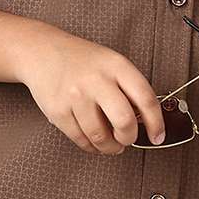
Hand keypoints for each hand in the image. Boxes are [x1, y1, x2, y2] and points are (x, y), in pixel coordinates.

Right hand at [19, 24, 166, 153]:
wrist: (41, 51)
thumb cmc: (81, 59)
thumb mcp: (111, 62)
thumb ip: (128, 87)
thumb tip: (145, 120)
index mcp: (116, 65)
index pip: (145, 98)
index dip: (156, 122)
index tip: (158, 135)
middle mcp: (96, 80)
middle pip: (124, 121)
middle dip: (129, 137)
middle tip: (128, 138)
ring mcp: (76, 96)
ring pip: (100, 136)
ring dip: (110, 147)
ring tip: (111, 144)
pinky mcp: (58, 111)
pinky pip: (80, 139)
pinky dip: (91, 146)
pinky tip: (94, 141)